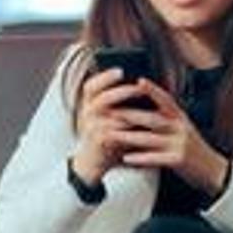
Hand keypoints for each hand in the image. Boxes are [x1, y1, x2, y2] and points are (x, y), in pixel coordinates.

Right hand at [71, 67, 152, 183]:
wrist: (91, 162)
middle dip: (121, 91)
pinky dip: (128, 127)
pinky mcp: (99, 140)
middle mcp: (86, 113)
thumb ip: (116, 104)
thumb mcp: (105, 117)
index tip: (120, 70)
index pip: (91, 85)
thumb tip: (140, 87)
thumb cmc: (103, 136)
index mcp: (88, 104)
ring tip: (145, 106)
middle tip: (139, 87)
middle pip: (100, 97)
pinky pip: (114, 131)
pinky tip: (141, 124)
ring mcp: (91, 126)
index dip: (105, 77)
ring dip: (129, 109)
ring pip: (109, 114)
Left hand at [107, 78, 230, 194]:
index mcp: (180, 117)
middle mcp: (180, 128)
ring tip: (111, 135)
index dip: (153, 90)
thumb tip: (142, 109)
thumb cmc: (192, 148)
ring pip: (150, 139)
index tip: (138, 80)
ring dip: (129, 137)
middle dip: (131, 115)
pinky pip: (155, 158)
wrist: (213, 170)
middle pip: (153, 119)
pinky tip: (126, 158)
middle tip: (111, 112)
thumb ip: (167, 118)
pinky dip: (139, 157)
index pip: (166, 100)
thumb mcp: (183, 128)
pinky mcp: (178, 160)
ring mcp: (180, 144)